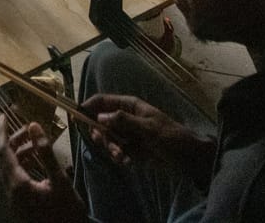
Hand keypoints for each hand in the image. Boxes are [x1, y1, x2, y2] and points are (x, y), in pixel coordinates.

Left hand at [0, 115, 87, 222]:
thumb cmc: (67, 212)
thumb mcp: (60, 180)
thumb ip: (46, 152)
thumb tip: (33, 126)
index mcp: (18, 184)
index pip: (4, 151)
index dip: (3, 132)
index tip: (2, 115)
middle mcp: (11, 192)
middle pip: (4, 160)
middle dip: (13, 141)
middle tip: (27, 130)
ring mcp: (13, 200)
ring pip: (8, 170)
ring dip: (18, 154)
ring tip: (35, 144)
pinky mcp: (19, 206)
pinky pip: (13, 180)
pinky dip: (20, 166)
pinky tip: (35, 161)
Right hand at [80, 94, 210, 170]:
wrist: (187, 158)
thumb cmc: (171, 136)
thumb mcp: (148, 128)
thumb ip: (124, 121)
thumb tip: (100, 116)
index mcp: (129, 106)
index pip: (102, 100)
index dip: (88, 106)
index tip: (76, 116)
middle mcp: (125, 118)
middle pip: (100, 123)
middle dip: (102, 136)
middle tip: (108, 145)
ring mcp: (127, 134)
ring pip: (107, 140)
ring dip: (112, 149)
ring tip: (124, 158)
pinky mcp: (131, 149)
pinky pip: (116, 152)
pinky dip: (120, 158)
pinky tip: (130, 163)